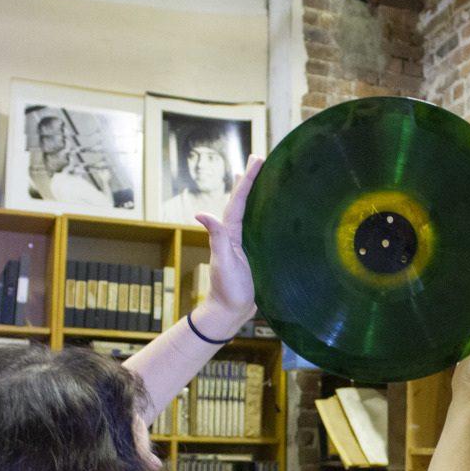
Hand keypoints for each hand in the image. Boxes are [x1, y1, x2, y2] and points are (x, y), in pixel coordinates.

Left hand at [195, 155, 263, 322]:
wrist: (231, 313)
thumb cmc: (227, 290)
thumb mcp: (223, 263)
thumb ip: (216, 238)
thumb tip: (201, 213)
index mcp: (230, 234)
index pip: (239, 201)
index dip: (247, 180)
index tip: (257, 159)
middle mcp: (235, 235)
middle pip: (243, 201)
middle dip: (249, 180)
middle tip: (258, 158)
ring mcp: (244, 244)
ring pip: (251, 212)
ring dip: (254, 193)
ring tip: (257, 175)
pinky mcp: (253, 254)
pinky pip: (258, 227)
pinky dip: (262, 214)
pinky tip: (268, 212)